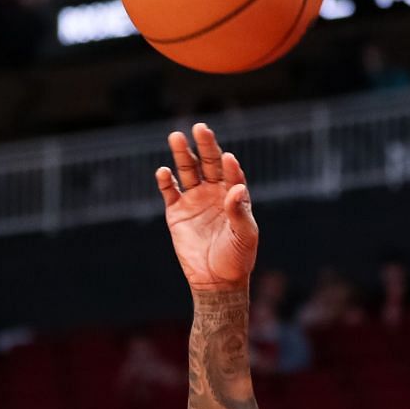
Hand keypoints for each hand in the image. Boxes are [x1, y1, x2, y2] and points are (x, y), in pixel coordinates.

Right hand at [156, 123, 258, 292]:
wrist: (216, 281)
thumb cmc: (237, 258)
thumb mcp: (245, 236)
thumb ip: (240, 211)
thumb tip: (236, 188)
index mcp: (234, 195)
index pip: (231, 173)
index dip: (229, 165)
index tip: (227, 158)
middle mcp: (214, 192)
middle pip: (208, 163)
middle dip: (205, 145)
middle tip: (200, 127)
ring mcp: (194, 200)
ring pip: (187, 171)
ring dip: (182, 154)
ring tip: (176, 137)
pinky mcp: (176, 212)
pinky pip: (170, 192)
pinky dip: (165, 181)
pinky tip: (164, 172)